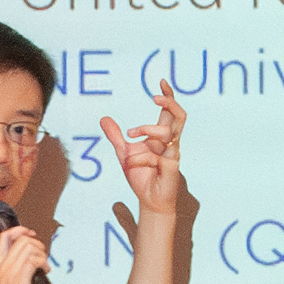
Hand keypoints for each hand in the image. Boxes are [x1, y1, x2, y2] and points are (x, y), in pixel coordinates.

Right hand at [0, 219, 46, 283]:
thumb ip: (11, 275)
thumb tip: (28, 270)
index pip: (4, 236)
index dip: (20, 230)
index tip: (30, 234)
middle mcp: (0, 267)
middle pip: (21, 239)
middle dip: (36, 243)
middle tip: (41, 255)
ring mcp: (9, 274)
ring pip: (29, 247)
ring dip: (41, 253)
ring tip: (44, 265)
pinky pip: (34, 262)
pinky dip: (43, 263)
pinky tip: (44, 272)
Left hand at [101, 83, 187, 213]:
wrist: (149, 201)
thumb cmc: (142, 176)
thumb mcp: (124, 153)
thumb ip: (116, 136)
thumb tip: (104, 118)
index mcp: (161, 137)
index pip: (170, 112)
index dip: (168, 96)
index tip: (161, 81)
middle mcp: (170, 143)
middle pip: (179, 116)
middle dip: (170, 103)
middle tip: (155, 97)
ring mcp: (172, 155)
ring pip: (168, 133)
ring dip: (147, 129)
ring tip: (130, 134)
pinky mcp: (171, 168)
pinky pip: (157, 156)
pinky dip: (140, 158)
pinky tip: (131, 163)